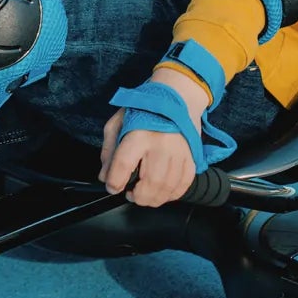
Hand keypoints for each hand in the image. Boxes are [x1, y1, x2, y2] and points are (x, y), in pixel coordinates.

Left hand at [100, 65, 209, 207]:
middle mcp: (161, 145)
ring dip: (153, 199)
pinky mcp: (191, 157)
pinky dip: (172, 194)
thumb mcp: (118, 123)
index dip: (115, 182)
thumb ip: (108, 151)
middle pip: (150, 183)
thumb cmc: (144, 111)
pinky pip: (184, 184)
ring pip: (167, 188)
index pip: (124, 165)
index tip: (113, 187)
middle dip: (137, 197)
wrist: (177, 98)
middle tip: (131, 194)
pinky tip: (162, 191)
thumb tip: (105, 177)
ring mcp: (179, 152)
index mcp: (139, 134)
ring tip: (144, 195)